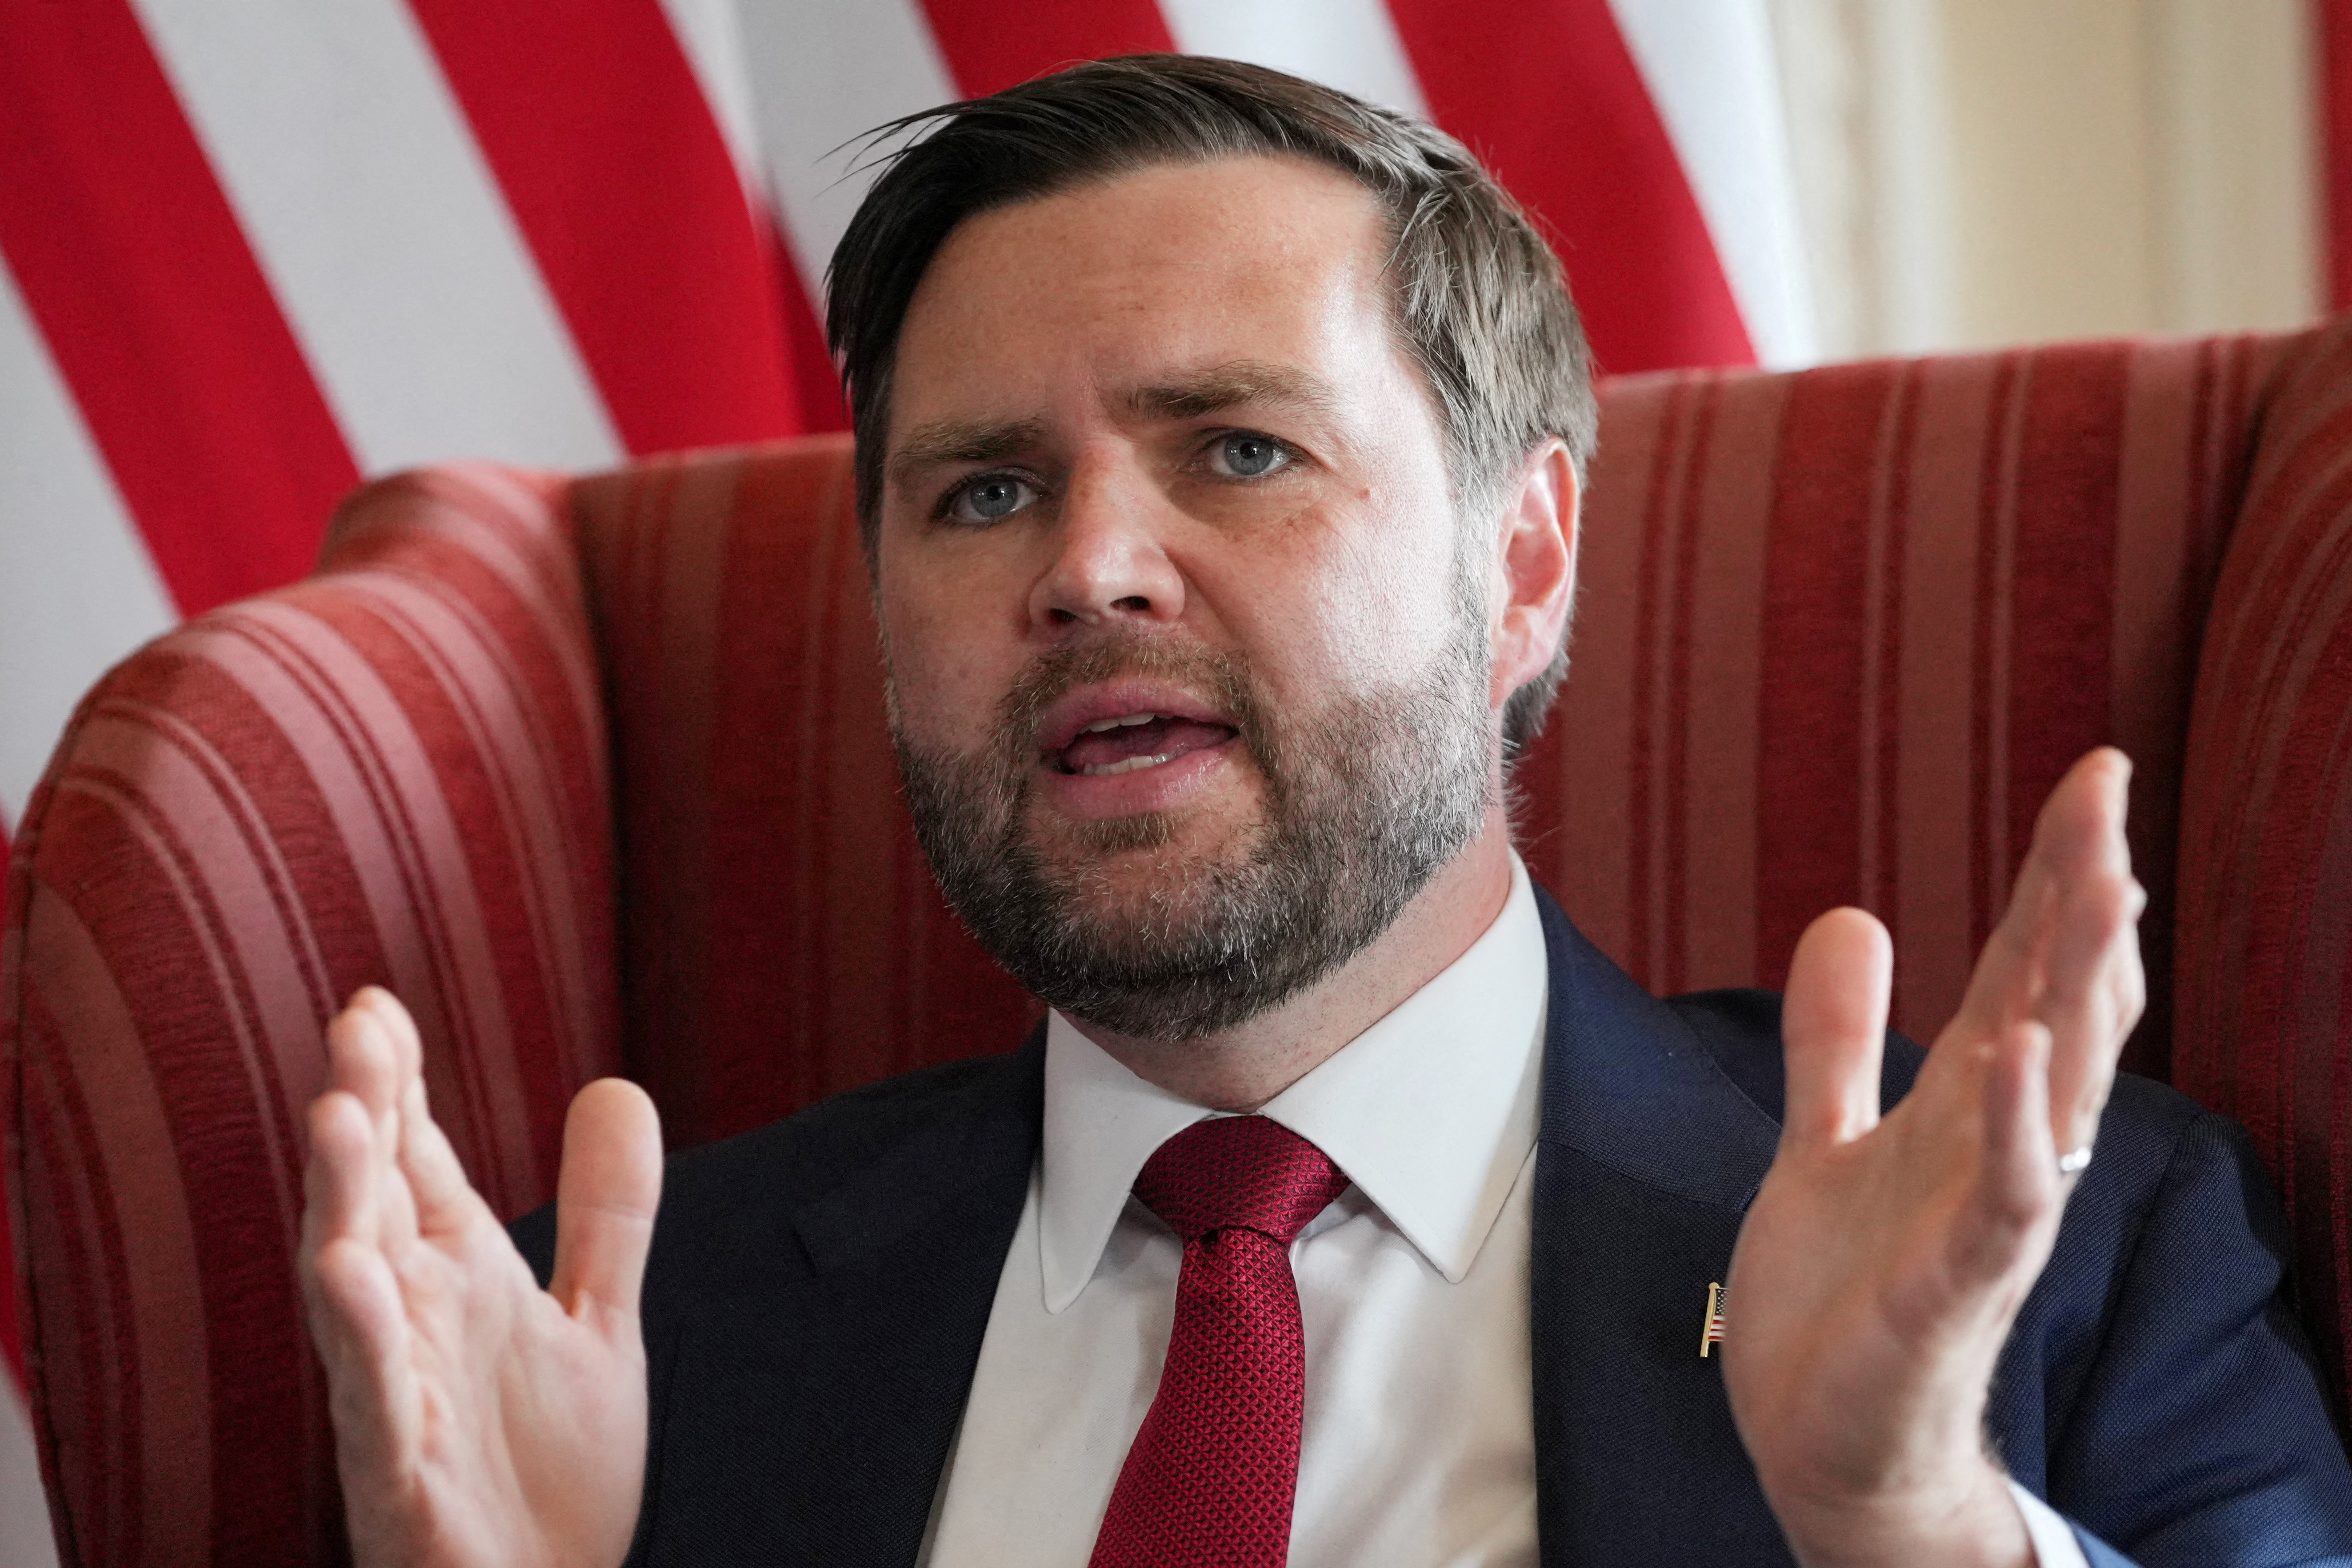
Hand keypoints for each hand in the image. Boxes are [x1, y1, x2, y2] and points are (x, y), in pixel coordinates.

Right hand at [298, 988, 662, 1567]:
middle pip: (373, 1207)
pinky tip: (350, 1278)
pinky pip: (374, 1406)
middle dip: (360, 1121)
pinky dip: (364, 1344)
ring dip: (341, 1207)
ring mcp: (399, 1404)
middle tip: (355, 1033)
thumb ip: (606, 1214)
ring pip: (352, 1293)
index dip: (397, 1089)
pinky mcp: (401, 1483)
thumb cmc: (549, 1483)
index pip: (415, 1167)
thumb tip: (617, 1087)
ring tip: (338, 1120)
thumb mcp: (600, 1324)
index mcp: (457, 1286)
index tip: (377, 1006)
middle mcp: (414, 1331)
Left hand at [1722, 748, 2145, 1567]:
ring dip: (2077, 994)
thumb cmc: (1842, 1292)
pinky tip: (2014, 1058)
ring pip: (2054, 1089)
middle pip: (2054, 1003)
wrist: (1825, 1437)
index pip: (2024, 968)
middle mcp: (1994, 1147)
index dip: (2056, 874)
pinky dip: (2013, 1133)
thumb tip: (1853, 917)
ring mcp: (1982, 1218)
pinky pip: (2000, 1203)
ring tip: (2103, 891)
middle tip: (2107, 791)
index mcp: (1964, 1106)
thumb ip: (1839, 1036)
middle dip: (2082, 899)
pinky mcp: (1950, 1289)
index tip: (2094, 773)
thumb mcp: (1825, 1137)